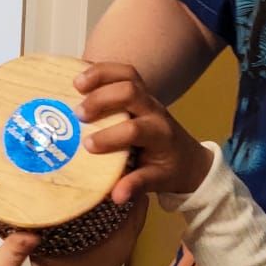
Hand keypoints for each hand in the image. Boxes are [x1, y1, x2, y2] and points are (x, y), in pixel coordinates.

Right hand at [74, 62, 211, 206]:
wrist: (189, 158)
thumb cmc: (170, 170)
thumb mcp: (157, 181)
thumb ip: (137, 185)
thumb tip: (115, 196)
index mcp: (159, 134)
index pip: (134, 129)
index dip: (110, 136)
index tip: (87, 145)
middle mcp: (154, 110)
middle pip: (131, 92)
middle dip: (103, 99)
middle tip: (78, 114)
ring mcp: (148, 97)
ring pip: (128, 74)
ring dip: (101, 75)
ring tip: (76, 84)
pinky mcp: (140, 91)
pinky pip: (122, 72)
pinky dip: (101, 69)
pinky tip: (80, 74)